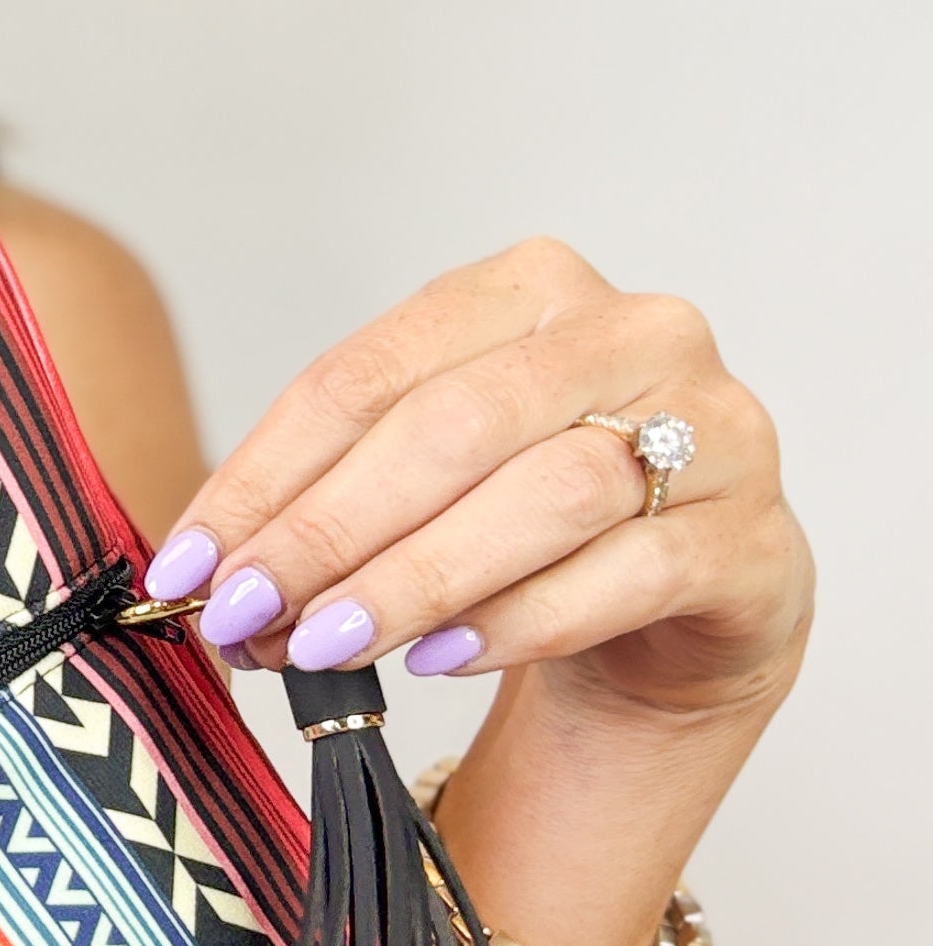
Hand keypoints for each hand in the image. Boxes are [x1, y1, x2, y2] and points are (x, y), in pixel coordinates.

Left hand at [145, 238, 811, 729]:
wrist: (681, 609)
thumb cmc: (525, 526)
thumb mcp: (420, 483)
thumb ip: (326, 500)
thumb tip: (205, 571)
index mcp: (527, 288)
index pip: (367, 375)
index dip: (265, 474)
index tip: (192, 563)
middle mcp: (633, 334)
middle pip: (451, 427)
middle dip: (330, 530)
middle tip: (245, 615)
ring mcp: (715, 430)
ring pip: (546, 494)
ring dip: (415, 577)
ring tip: (325, 645)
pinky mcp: (753, 539)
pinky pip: (630, 572)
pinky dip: (522, 618)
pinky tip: (440, 657)